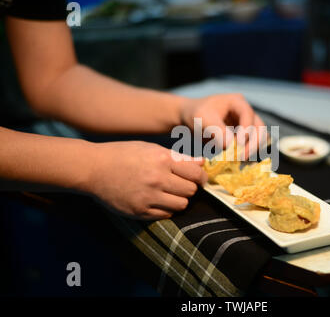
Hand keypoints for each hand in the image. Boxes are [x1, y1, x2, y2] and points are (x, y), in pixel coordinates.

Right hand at [84, 141, 206, 219]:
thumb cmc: (124, 154)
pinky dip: (167, 208)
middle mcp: (157, 178)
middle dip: (191, 187)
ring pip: (182, 204)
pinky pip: (166, 214)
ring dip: (180, 199)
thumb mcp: (151, 148)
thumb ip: (178, 157)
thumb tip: (202, 163)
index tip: (199, 177)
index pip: (196, 173)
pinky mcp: (140, 211)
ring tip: (171, 192)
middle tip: (184, 184)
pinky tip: (160, 200)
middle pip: (191, 190)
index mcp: (162, 159)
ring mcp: (148, 197)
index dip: (201, 176)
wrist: (93, 168)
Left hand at [180, 93, 265, 158]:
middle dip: (253, 143)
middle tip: (242, 157)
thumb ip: (216, 130)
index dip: (246, 129)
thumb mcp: (202, 119)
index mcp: (237, 102)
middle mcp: (246, 112)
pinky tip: (242, 162)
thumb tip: (229, 144)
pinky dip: (250, 153)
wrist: (190, 119)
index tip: (239, 144)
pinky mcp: (245, 136)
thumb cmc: (195, 115)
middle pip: (259, 127)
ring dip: (254, 150)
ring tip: (242, 160)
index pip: (248, 114)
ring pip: (259, 137)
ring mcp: (247, 124)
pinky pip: (253, 145)